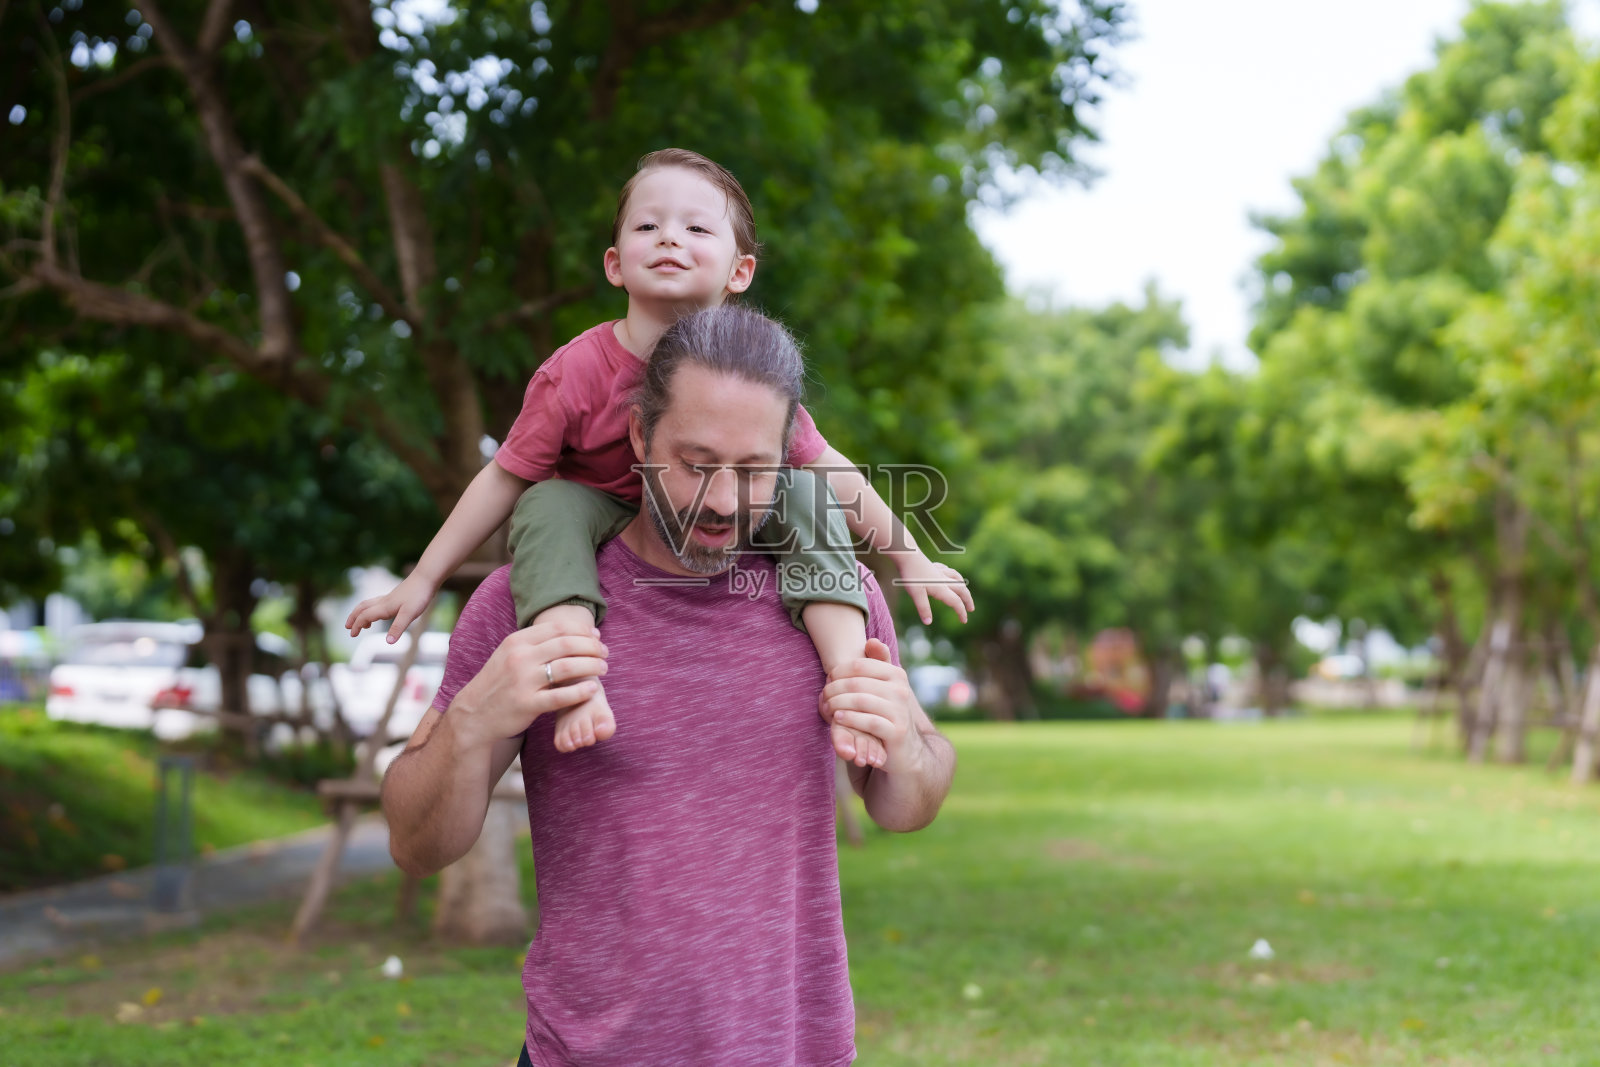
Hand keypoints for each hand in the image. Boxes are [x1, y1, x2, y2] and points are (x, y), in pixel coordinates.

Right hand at [346, 573, 436, 641]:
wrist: (427, 577)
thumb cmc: (419, 595)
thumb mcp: (409, 614)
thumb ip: (398, 627)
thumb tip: (388, 642)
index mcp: (385, 607)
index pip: (365, 616)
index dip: (357, 626)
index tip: (352, 635)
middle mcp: (384, 602)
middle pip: (362, 608)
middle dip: (353, 617)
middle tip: (347, 627)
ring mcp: (390, 598)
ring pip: (370, 604)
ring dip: (362, 613)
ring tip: (363, 623)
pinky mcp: (397, 596)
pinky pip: (379, 603)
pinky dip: (373, 609)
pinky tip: (382, 613)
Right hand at [449, 618, 608, 748]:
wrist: (474, 714)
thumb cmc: (499, 682)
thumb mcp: (510, 654)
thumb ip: (535, 643)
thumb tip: (570, 632)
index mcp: (517, 641)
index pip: (558, 628)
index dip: (582, 631)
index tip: (596, 636)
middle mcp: (520, 657)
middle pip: (566, 644)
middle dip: (591, 647)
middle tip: (605, 653)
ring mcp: (523, 681)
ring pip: (567, 667)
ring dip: (591, 666)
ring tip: (603, 668)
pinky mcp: (527, 704)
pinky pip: (561, 696)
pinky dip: (580, 692)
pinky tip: (592, 690)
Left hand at [818, 638, 927, 773]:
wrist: (906, 748)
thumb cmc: (888, 713)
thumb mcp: (886, 686)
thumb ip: (879, 663)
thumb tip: (871, 641)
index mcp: (897, 675)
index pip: (860, 665)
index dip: (839, 672)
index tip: (828, 680)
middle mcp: (901, 690)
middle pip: (857, 683)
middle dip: (834, 689)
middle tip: (823, 696)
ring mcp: (900, 711)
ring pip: (860, 701)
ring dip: (837, 704)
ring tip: (827, 708)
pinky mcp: (897, 732)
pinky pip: (867, 721)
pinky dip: (849, 719)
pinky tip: (838, 719)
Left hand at [895, 552, 972, 625]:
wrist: (906, 554)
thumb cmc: (911, 574)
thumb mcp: (916, 594)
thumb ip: (923, 608)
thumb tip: (928, 622)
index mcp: (941, 588)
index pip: (955, 602)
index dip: (961, 612)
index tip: (964, 621)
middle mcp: (943, 580)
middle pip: (961, 590)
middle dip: (967, 600)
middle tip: (971, 609)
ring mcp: (939, 572)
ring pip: (957, 579)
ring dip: (963, 587)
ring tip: (964, 592)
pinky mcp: (933, 567)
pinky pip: (947, 571)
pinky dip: (952, 575)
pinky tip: (948, 574)